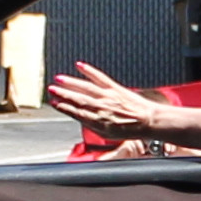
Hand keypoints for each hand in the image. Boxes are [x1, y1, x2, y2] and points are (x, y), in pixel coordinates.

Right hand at [43, 61, 181, 142]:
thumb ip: (93, 126)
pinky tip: (80, 65)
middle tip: (51, 90)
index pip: (76, 112)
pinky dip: (89, 70)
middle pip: (78, 99)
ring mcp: (108, 96)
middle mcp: (102, 108)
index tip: (54, 104)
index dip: (64, 107)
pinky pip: (100, 77)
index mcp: (98, 121)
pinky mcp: (115, 88)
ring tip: (59, 79)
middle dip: (63, 94)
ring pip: (85, 87)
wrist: (149, 121)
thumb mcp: (108, 135)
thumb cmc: (131, 130)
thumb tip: (80, 119)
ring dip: (71, 83)